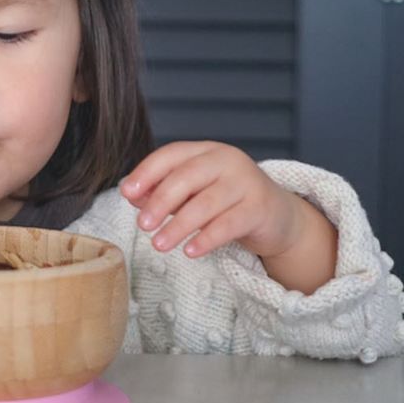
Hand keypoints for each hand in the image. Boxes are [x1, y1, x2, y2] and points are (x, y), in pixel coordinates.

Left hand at [120, 141, 302, 260]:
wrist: (276, 215)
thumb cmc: (227, 201)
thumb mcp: (194, 193)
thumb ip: (164, 192)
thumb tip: (132, 196)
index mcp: (205, 151)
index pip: (171, 155)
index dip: (147, 172)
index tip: (127, 193)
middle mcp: (227, 160)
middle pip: (187, 177)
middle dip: (160, 201)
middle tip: (142, 225)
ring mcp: (246, 182)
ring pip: (206, 203)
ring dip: (179, 225)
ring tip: (159, 245)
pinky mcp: (260, 207)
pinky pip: (229, 224)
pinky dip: (207, 238)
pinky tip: (190, 251)